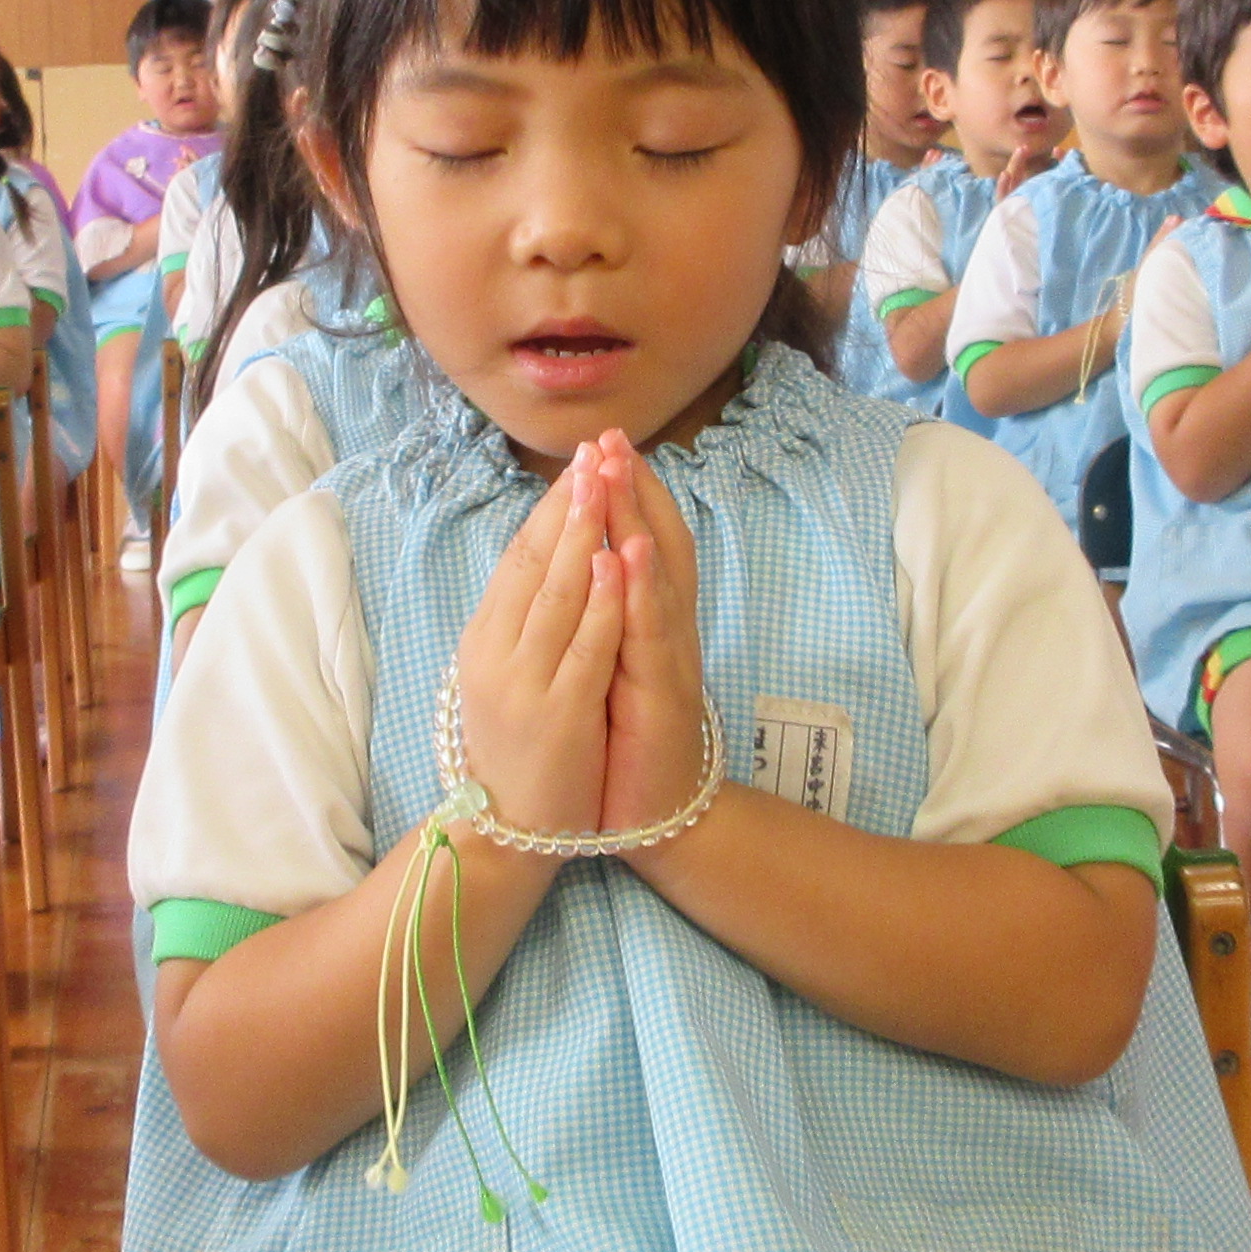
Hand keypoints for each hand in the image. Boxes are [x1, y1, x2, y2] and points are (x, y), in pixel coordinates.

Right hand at [450, 453, 622, 840]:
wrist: (509, 833)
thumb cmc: (518, 751)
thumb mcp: (511, 676)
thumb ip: (524, 625)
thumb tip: (546, 562)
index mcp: (485, 640)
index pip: (519, 558)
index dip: (550, 507)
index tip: (579, 462)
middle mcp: (496, 652)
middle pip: (534, 563)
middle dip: (567, 503)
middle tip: (592, 450)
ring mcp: (524, 682)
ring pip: (558, 594)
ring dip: (582, 534)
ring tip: (602, 482)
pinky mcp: (557, 713)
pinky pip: (585, 646)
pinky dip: (602, 601)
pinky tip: (618, 561)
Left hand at [583, 430, 710, 834]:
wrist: (660, 815)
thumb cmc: (630, 740)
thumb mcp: (612, 667)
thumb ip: (605, 618)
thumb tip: (582, 567)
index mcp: (648, 623)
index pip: (642, 541)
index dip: (628, 493)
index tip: (604, 445)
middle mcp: (665, 629)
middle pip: (657, 542)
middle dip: (635, 487)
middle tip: (614, 436)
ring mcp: (668, 658)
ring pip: (657, 576)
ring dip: (640, 518)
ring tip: (622, 468)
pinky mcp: (662, 692)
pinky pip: (652, 632)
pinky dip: (643, 588)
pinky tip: (631, 551)